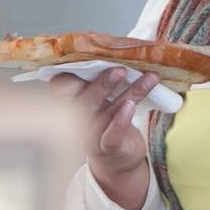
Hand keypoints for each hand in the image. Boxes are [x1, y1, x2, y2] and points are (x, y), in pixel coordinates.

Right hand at [49, 67, 154, 209]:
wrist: (118, 160)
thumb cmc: (109, 123)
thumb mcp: (102, 101)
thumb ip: (104, 80)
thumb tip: (122, 49)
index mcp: (74, 102)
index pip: (61, 88)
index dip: (66, 77)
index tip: (83, 60)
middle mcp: (79, 118)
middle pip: (86, 98)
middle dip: (102, 83)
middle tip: (120, 69)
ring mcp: (92, 134)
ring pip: (108, 110)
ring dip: (131, 92)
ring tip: (149, 77)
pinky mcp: (108, 147)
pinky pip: (112, 134)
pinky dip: (121, 120)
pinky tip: (131, 106)